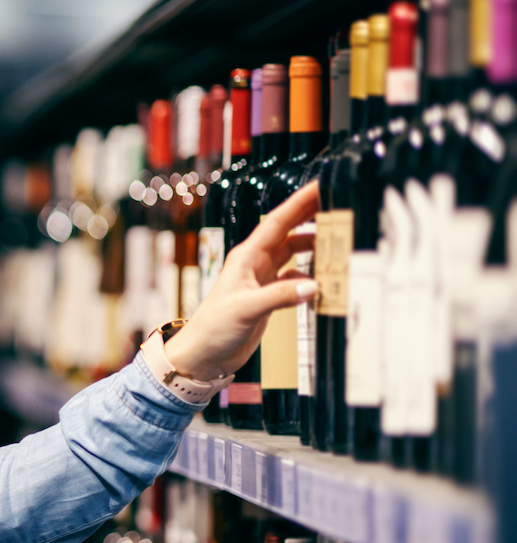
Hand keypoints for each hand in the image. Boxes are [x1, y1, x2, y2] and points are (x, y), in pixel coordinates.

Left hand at [165, 182, 320, 377]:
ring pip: (295, 256)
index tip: (319, 187)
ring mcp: (263, 280)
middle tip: (338, 206)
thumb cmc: (213, 328)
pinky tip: (324, 282)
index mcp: (247, 257)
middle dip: (312, 219)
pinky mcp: (269, 297)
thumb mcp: (246, 308)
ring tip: (339, 243)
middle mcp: (256, 264)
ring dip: (314, 250)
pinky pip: (296, 281)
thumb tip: (313, 286)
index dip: (299, 204)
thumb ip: (280, 296)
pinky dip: (311, 279)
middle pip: (290, 234)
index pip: (277, 222)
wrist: (203, 354)